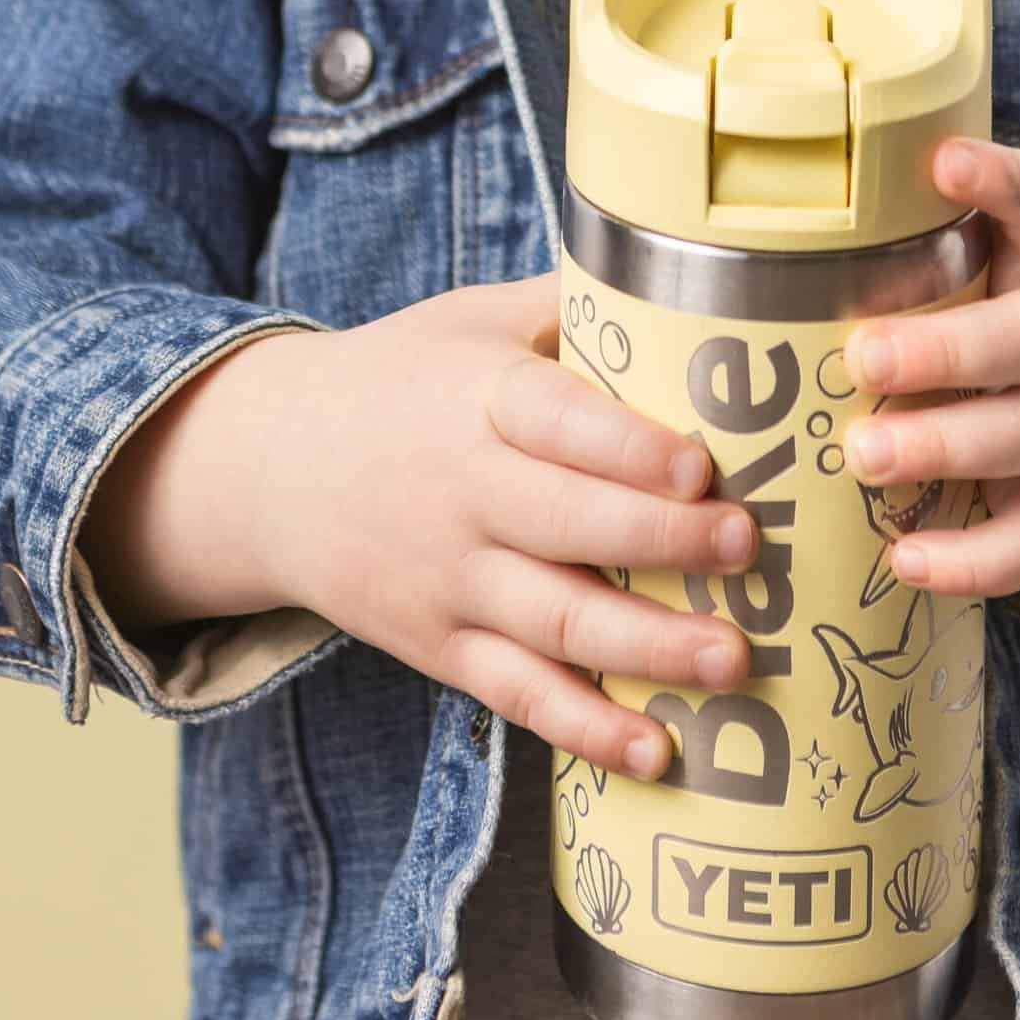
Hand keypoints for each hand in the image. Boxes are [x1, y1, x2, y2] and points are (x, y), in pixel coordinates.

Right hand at [261, 274, 758, 780]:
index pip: (556, 421)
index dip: (626, 446)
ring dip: (649, 647)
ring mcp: (447, 579)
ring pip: (554, 621)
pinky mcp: (438, 647)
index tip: (700, 464)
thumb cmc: (405, 379)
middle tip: (749, 547)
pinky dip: (585, 727)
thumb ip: (573, 303)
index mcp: (477, 398)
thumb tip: (692, 269)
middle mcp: (461, 492)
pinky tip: (656, 750)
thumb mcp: (475, 319)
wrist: (270, 468)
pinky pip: (517, 694)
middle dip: (665, 541)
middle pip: (568, 525)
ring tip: (735, 660)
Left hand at [842, 139, 1019, 597]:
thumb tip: (771, 204)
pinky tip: (906, 560)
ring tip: (863, 456)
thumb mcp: (993, 250)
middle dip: (947, 352)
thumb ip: (919, 229)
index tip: (943, 162)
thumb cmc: (1006, 305)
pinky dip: (977, 558)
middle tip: (863, 358)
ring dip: (947, 446)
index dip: (1003, 181)